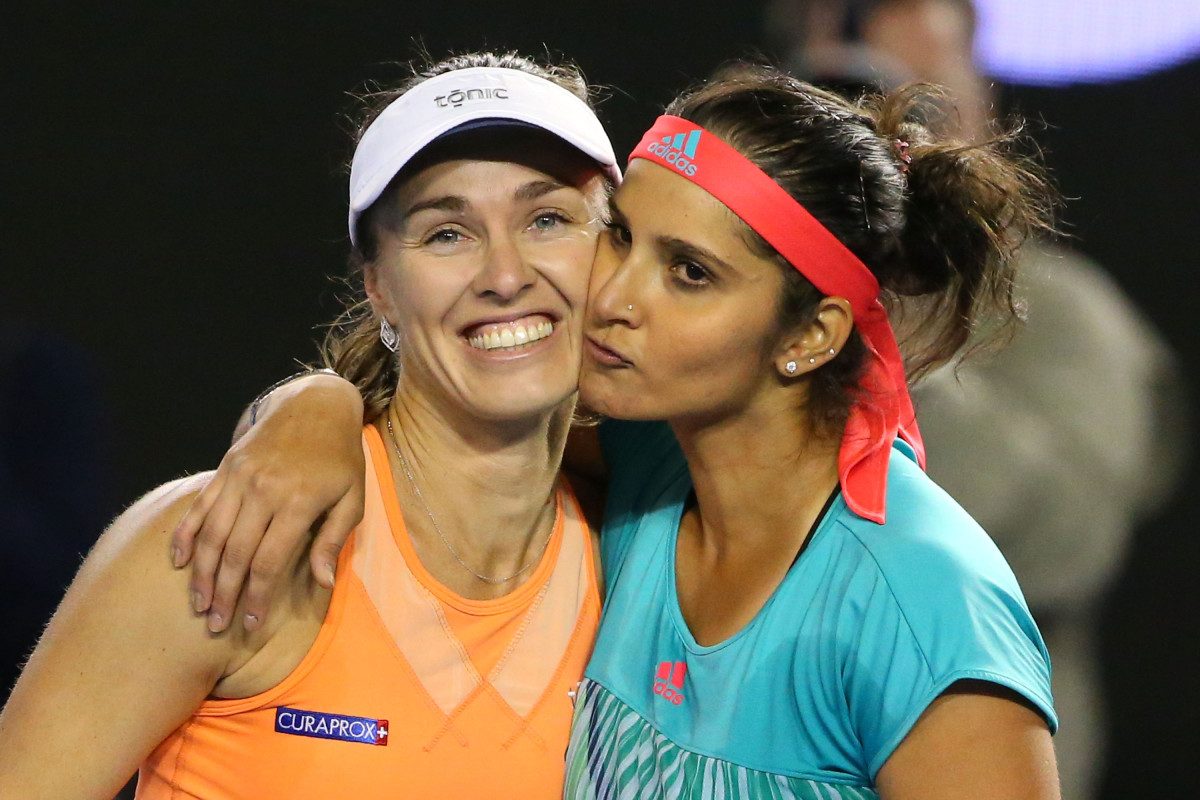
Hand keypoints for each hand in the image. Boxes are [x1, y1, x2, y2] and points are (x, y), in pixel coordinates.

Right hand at [171, 372, 365, 632]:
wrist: (315, 406)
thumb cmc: (339, 458)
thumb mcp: (352, 498)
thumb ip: (333, 541)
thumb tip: (323, 583)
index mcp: (297, 501)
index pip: (268, 561)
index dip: (256, 597)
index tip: (249, 624)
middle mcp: (263, 490)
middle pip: (234, 553)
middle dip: (224, 594)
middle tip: (216, 625)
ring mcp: (239, 477)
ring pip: (211, 534)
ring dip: (202, 573)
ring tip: (199, 604)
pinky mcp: (225, 468)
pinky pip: (199, 507)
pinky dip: (186, 535)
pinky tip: (180, 563)